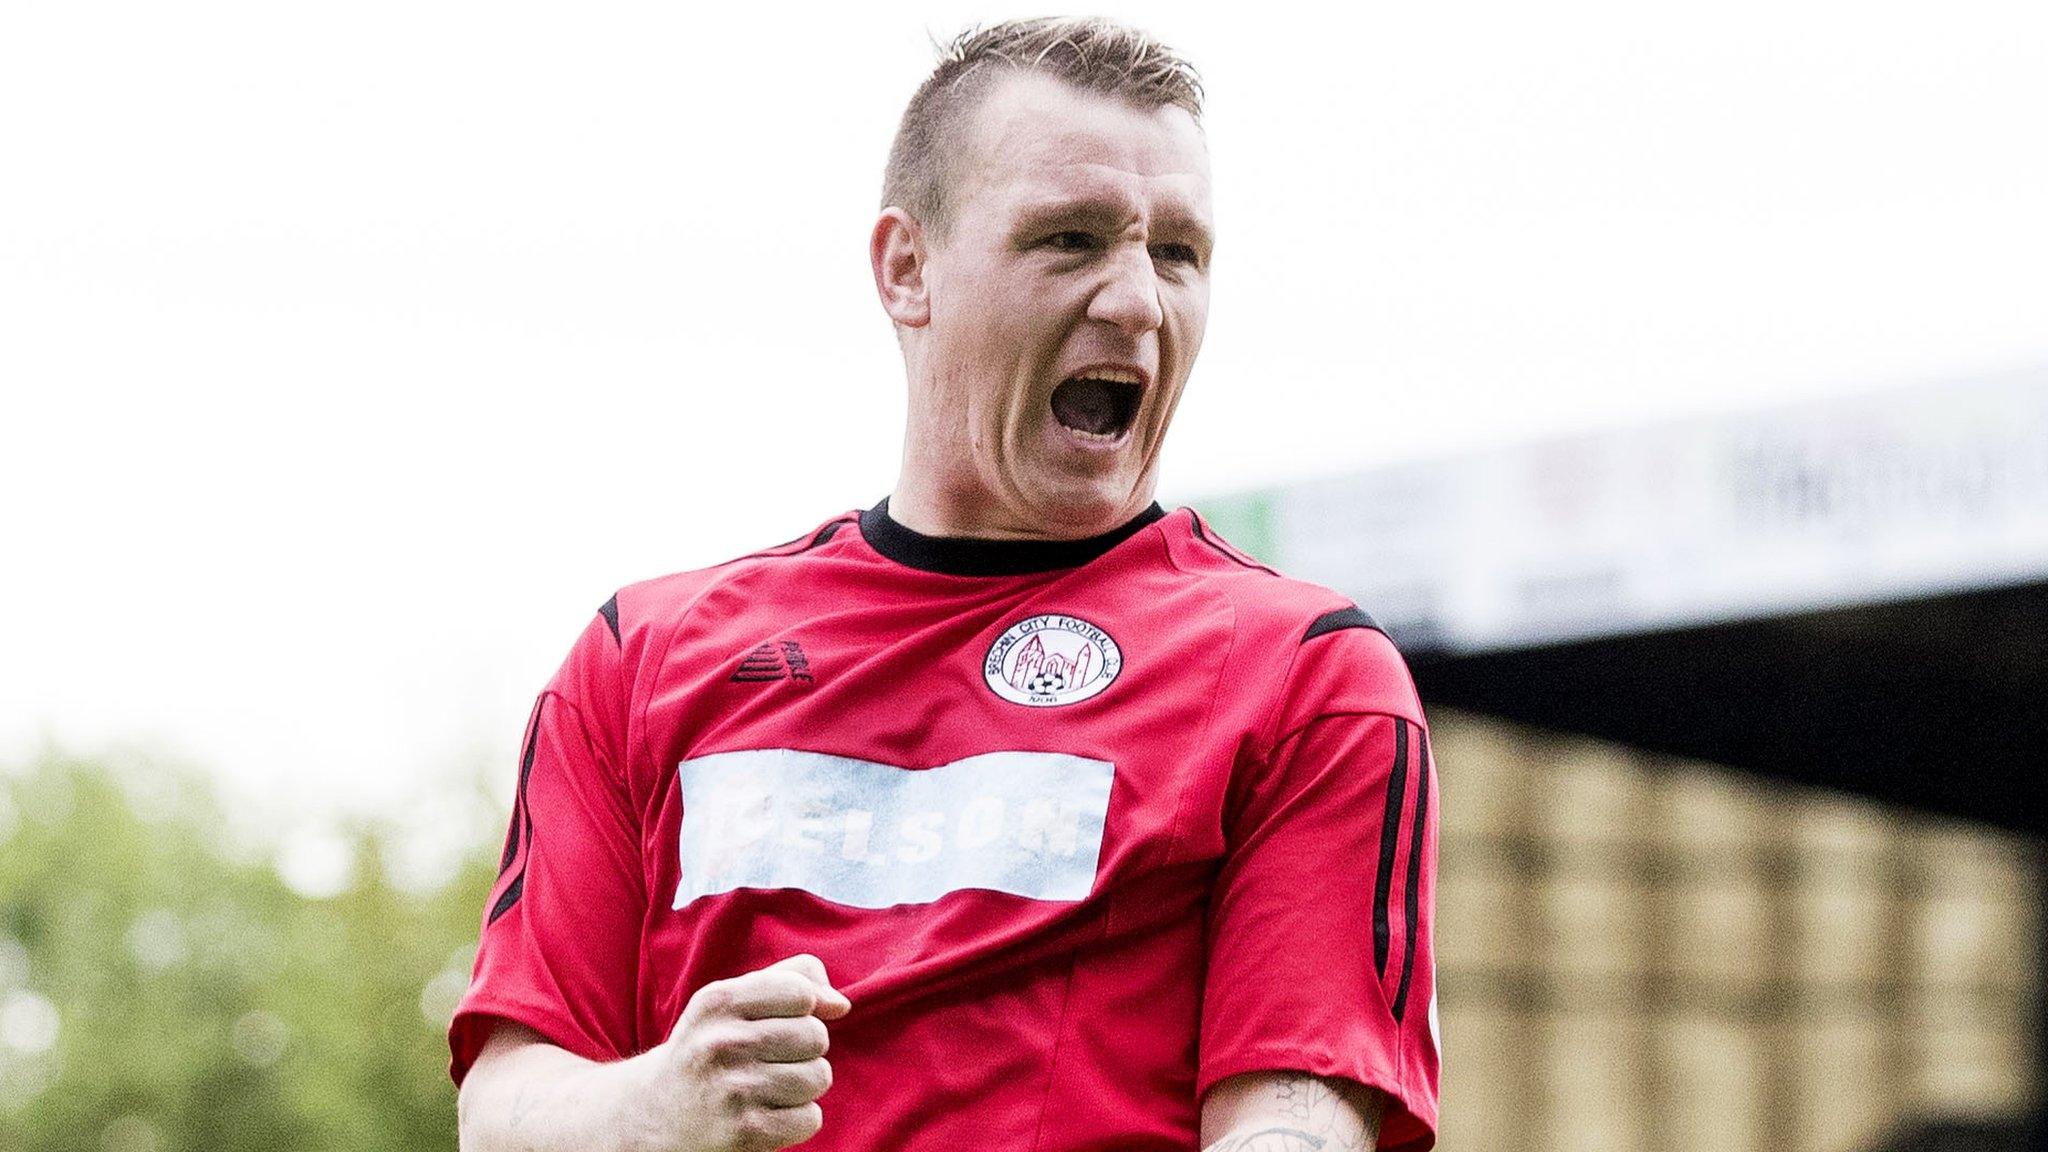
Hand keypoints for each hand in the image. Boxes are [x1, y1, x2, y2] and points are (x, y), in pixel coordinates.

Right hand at [646, 953, 851, 1151]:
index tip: (779, 1021)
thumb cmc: (710, 1046)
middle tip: (771, 1059)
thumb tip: (841, 1005)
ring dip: (804, 1085)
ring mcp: (733, 1090)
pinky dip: (798, 1119)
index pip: (801, 993)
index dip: (803, 1009)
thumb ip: (792, 979)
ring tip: (769, 1087)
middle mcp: (722, 1043)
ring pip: (819, 1077)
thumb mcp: (732, 999)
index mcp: (718, 1001)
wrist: (654, 1113)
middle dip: (805, 1049)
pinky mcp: (745, 1132)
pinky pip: (811, 1118)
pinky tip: (767, 1114)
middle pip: (816, 1036)